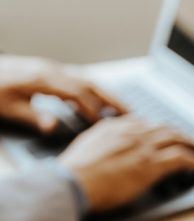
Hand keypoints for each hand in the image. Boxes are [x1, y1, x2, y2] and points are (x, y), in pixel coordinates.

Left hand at [0, 55, 125, 132]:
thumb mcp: (8, 108)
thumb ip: (32, 117)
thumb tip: (52, 126)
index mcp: (42, 79)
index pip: (77, 93)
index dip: (94, 109)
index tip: (105, 126)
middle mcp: (50, 71)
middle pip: (89, 83)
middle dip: (111, 99)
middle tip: (130, 114)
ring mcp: (50, 70)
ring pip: (86, 80)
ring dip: (105, 95)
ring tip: (121, 110)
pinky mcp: (48, 72)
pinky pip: (77, 81)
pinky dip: (91, 93)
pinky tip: (94, 106)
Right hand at [59, 115, 193, 211]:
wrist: (71, 183)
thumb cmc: (73, 176)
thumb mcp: (84, 151)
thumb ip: (99, 146)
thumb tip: (104, 154)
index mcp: (112, 128)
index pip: (141, 123)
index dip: (156, 128)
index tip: (163, 133)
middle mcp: (130, 133)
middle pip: (162, 128)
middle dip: (178, 133)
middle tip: (188, 140)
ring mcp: (142, 148)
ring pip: (176, 140)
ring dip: (191, 145)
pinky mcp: (151, 165)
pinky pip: (182, 159)